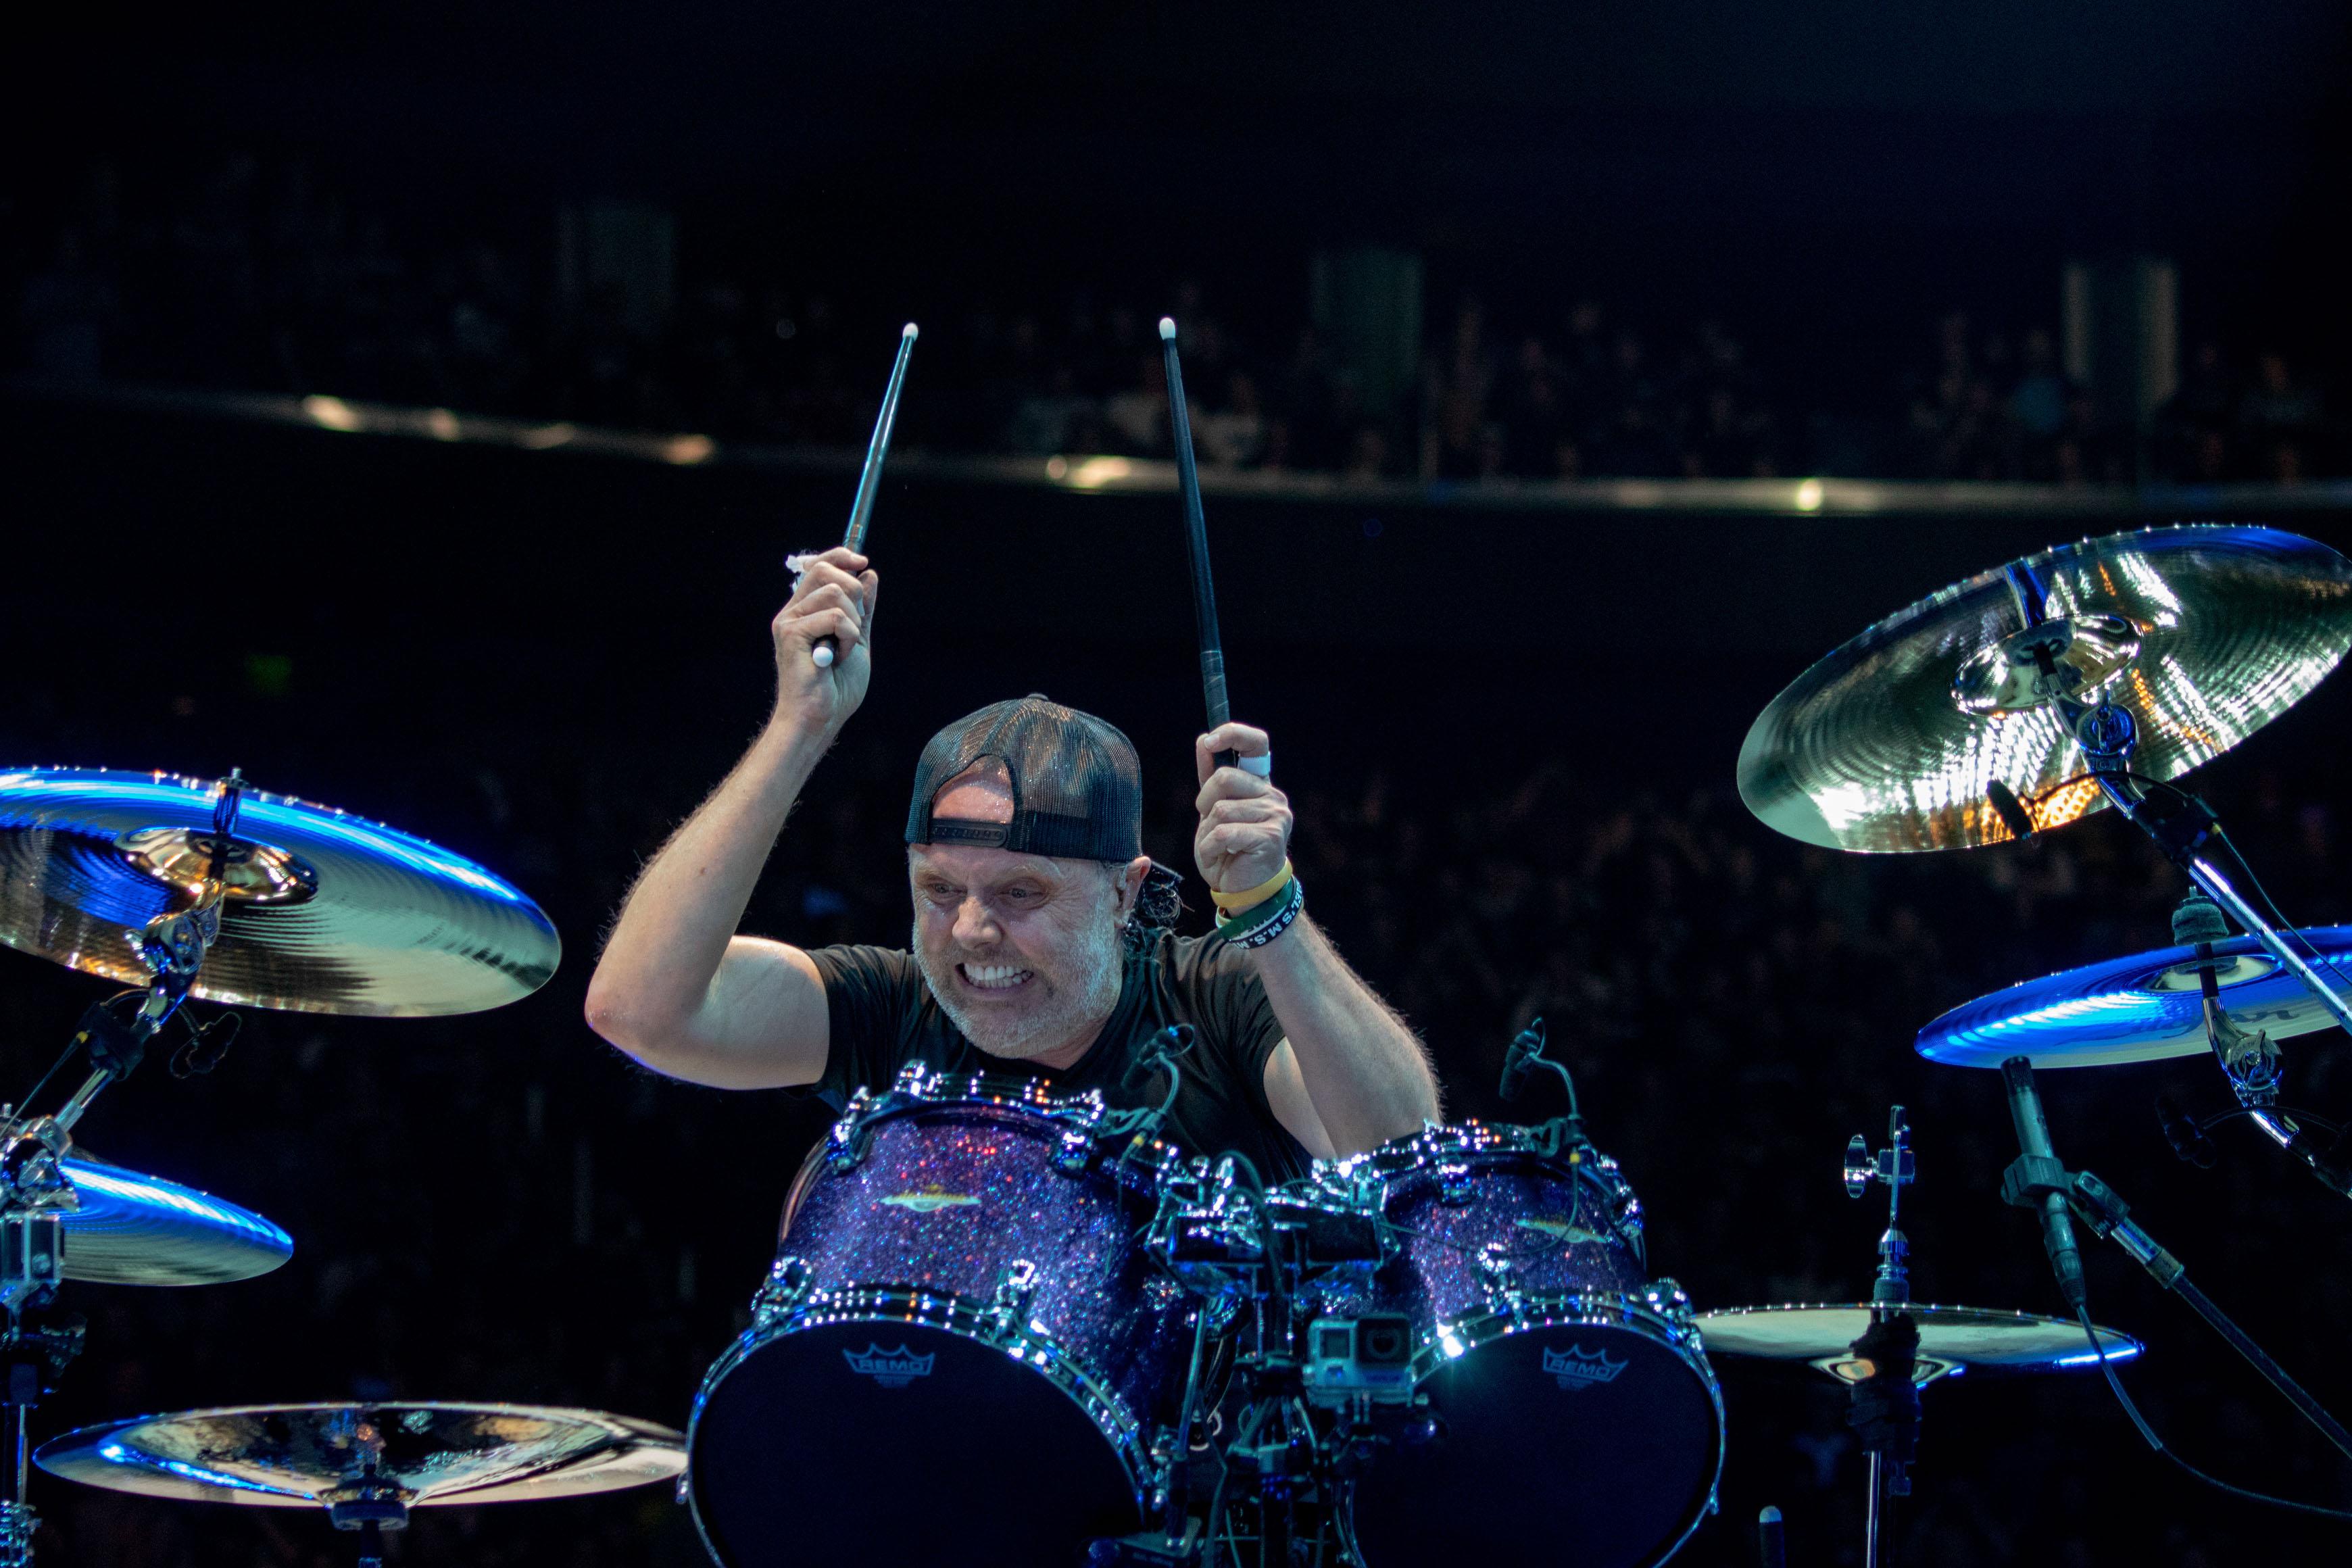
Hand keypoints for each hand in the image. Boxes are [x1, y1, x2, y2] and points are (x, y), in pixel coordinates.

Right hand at [771, 547, 878, 738]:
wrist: (821, 717)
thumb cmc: (836, 687)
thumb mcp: (858, 640)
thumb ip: (863, 609)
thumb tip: (868, 574)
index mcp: (804, 610)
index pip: (818, 566)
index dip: (841, 556)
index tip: (862, 562)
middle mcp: (792, 611)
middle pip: (825, 570)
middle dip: (854, 592)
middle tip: (855, 626)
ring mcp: (789, 621)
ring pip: (835, 592)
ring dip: (853, 622)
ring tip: (844, 648)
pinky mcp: (791, 633)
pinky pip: (835, 617)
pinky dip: (848, 637)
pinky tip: (838, 657)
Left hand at [1193, 722, 1289, 897]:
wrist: (1243, 890)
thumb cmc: (1228, 850)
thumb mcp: (1212, 811)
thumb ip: (1210, 778)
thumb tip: (1204, 740)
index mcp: (1260, 785)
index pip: (1256, 743)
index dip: (1233, 734)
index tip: (1210, 740)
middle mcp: (1272, 796)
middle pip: (1224, 777)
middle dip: (1204, 802)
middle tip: (1211, 824)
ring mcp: (1275, 815)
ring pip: (1221, 809)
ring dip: (1207, 833)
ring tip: (1219, 847)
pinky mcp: (1270, 837)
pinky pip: (1223, 832)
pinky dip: (1210, 848)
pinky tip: (1220, 857)